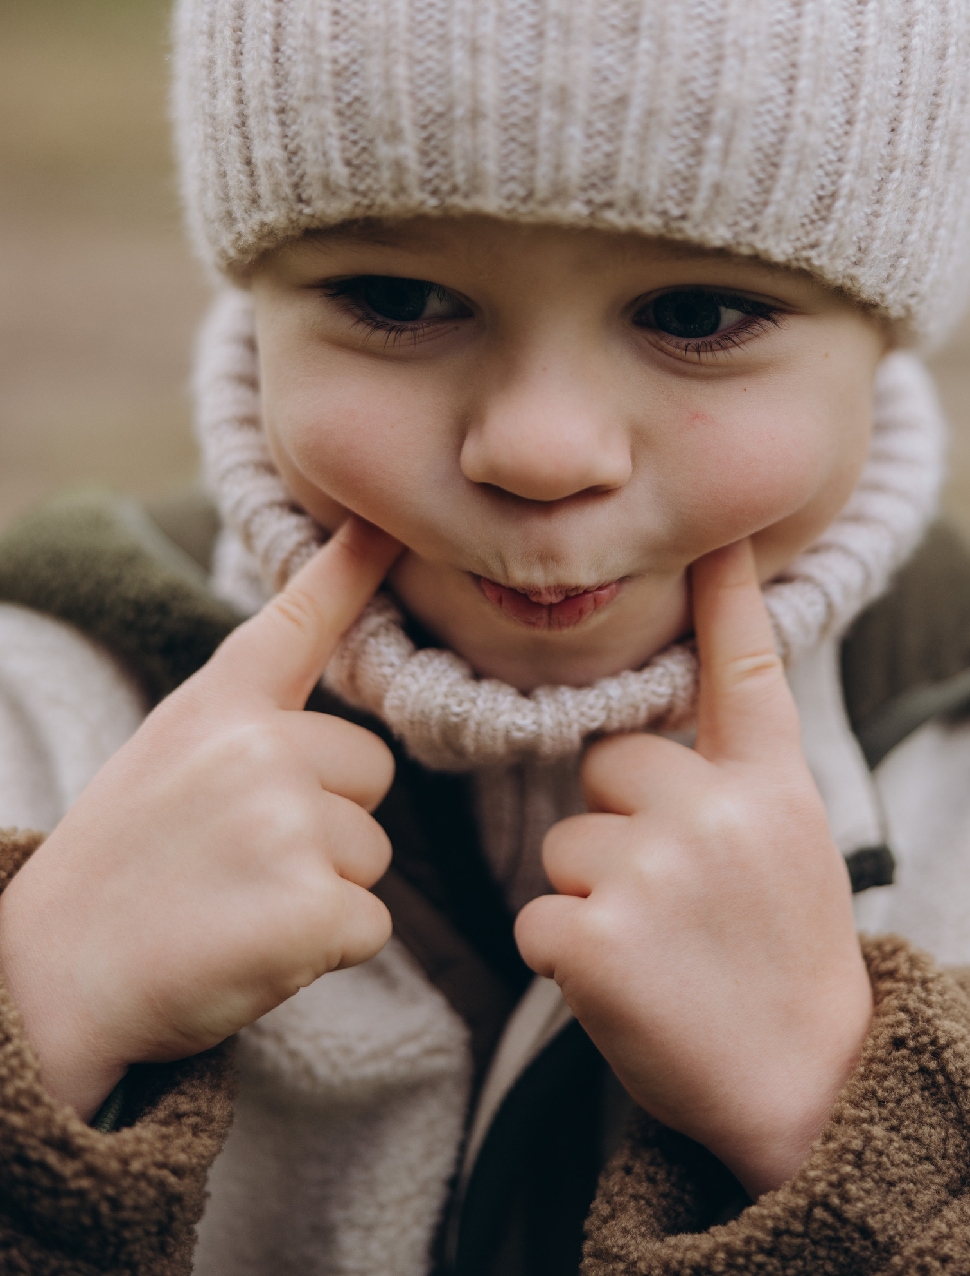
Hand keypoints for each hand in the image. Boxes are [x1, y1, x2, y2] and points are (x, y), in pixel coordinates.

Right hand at [0, 518, 399, 1119]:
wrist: (46, 985)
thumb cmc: (116, 875)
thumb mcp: (164, 761)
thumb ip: (243, 729)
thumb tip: (335, 729)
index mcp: (218, 706)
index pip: (300, 620)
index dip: (353, 565)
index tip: (389, 520)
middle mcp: (260, 747)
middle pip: (371, 771)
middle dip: (330, 821)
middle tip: (239, 862)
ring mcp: (287, 823)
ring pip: (373, 853)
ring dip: (324, 889)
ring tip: (234, 907)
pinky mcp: (310, 906)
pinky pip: (368, 925)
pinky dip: (324, 951)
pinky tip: (250, 951)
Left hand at [514, 540, 872, 1198]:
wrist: (812, 1092)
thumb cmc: (788, 966)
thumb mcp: (794, 850)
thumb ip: (738, 781)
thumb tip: (649, 733)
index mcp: (774, 789)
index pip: (744, 670)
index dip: (727, 594)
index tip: (719, 530)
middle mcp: (717, 814)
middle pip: (608, 765)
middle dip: (621, 822)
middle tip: (678, 902)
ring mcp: (656, 875)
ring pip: (566, 844)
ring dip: (593, 896)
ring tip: (662, 952)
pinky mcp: (596, 942)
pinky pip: (538, 916)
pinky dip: (565, 957)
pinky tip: (627, 990)